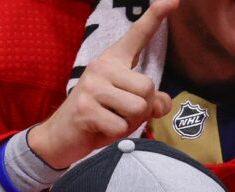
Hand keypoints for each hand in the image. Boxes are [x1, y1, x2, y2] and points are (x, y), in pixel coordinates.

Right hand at [25, 0, 176, 171]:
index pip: (137, 36)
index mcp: (113, 61)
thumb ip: (150, 102)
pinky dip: (116, 135)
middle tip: (120, 114)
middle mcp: (102, 66)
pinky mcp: (86, 109)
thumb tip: (162, 102)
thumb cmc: (99, 118)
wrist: (61, 136)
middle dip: (142, 110)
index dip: (155, 18)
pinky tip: (100, 129)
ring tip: (110, 121)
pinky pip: (121, 127)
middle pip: (148, 88)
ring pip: (138, 108)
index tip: (172, 0)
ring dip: (130, 123)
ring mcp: (92, 86)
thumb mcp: (128, 107)